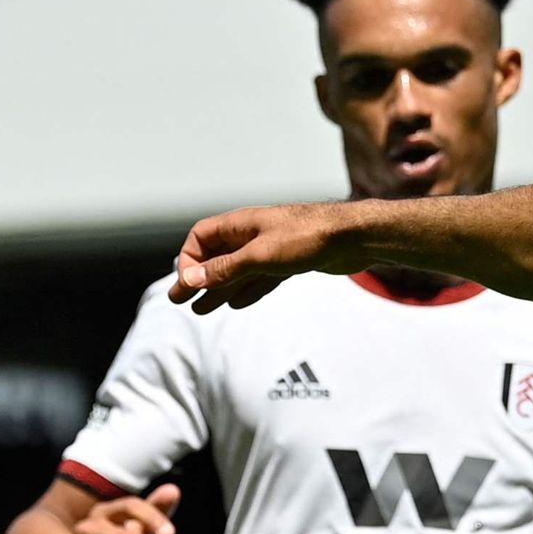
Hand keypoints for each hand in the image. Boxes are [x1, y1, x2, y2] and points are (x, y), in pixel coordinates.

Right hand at [171, 204, 358, 313]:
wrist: (353, 237)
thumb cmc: (308, 237)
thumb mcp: (260, 256)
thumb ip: (226, 269)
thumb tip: (190, 279)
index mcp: (240, 224)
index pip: (200, 238)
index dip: (189, 260)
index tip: (187, 285)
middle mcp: (252, 234)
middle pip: (216, 256)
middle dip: (198, 279)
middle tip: (180, 301)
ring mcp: (270, 248)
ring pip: (237, 270)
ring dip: (219, 289)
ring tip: (201, 309)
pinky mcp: (289, 262)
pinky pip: (259, 277)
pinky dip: (246, 290)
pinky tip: (236, 304)